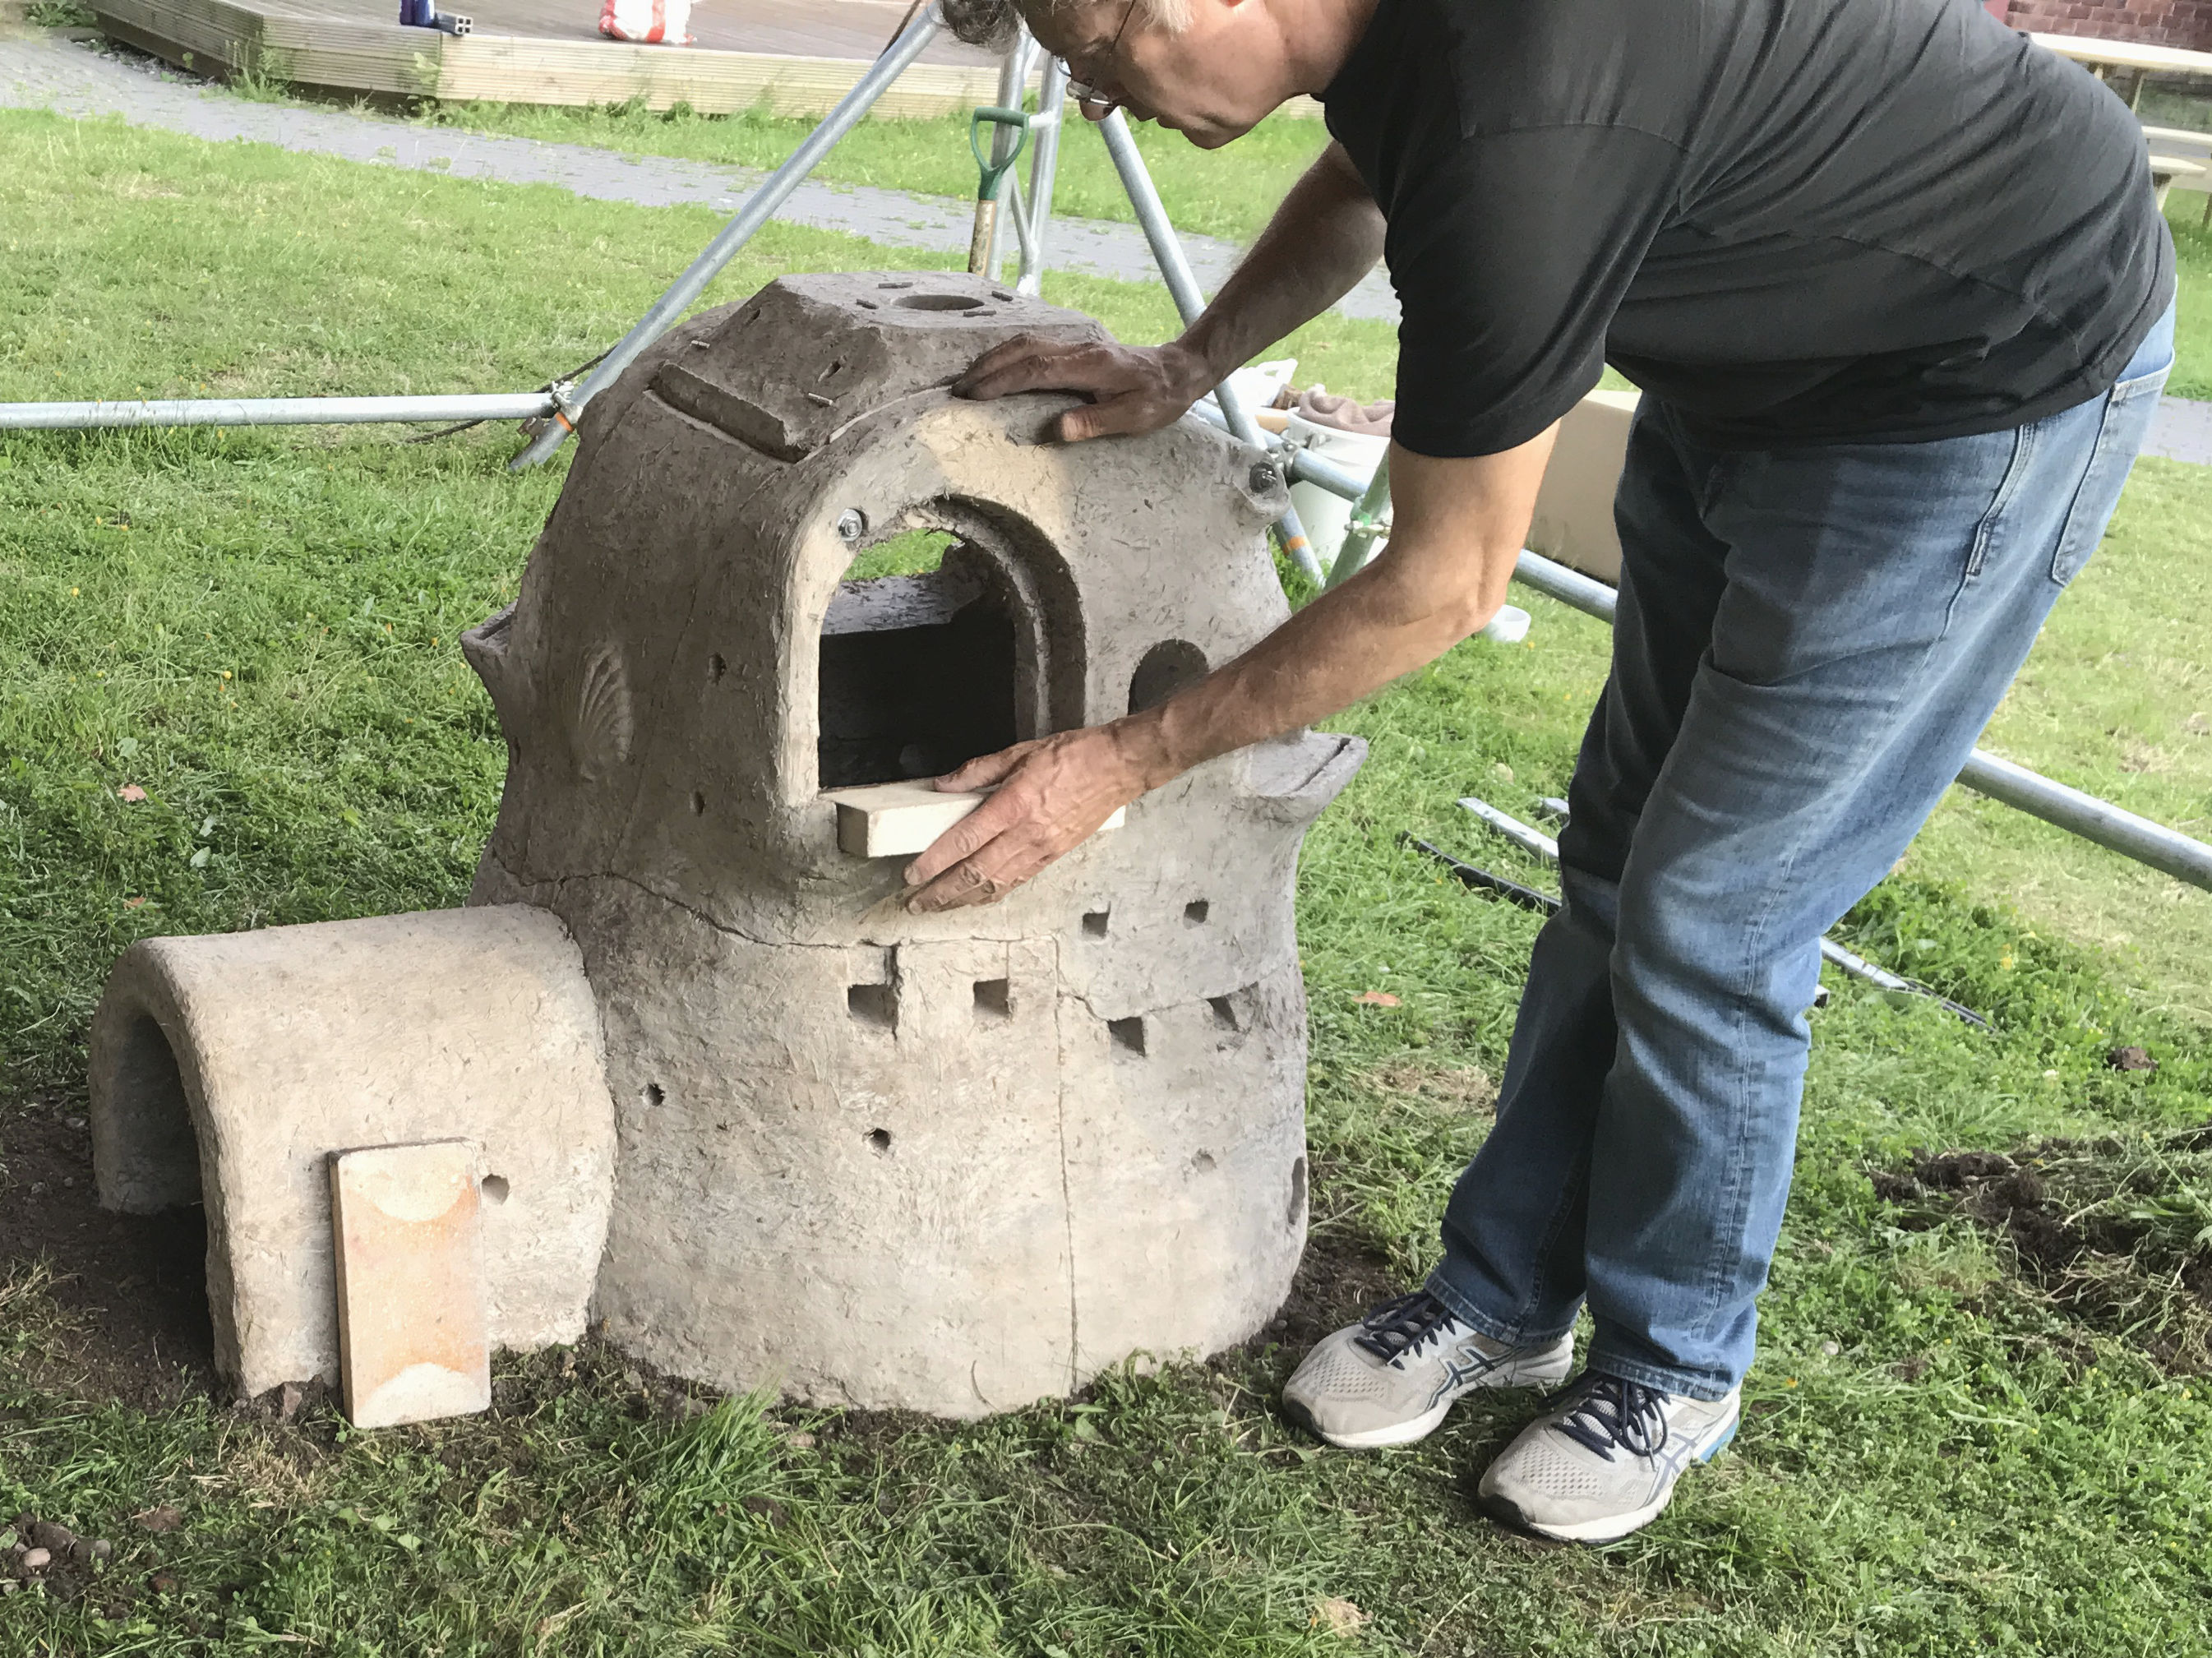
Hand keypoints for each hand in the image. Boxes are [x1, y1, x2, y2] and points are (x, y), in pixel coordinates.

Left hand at [902, 725, 1152, 910]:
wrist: (1118, 767)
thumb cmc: (1075, 755)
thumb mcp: (1019, 752)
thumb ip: (977, 770)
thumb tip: (944, 784)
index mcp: (1014, 805)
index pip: (964, 841)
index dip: (934, 862)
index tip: (913, 874)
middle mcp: (1026, 834)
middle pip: (974, 874)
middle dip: (941, 893)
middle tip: (915, 902)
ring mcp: (1041, 850)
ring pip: (994, 884)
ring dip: (962, 899)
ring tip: (937, 906)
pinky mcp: (1053, 856)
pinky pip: (1016, 882)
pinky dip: (991, 894)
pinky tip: (975, 898)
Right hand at [953, 335, 1214, 441]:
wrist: (1177, 371)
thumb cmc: (1158, 400)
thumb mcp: (1134, 419)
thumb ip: (1095, 423)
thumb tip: (1056, 429)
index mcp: (1090, 366)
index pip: (1036, 369)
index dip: (1002, 381)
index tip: (975, 396)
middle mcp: (1078, 349)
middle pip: (1022, 349)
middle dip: (987, 368)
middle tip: (958, 390)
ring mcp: (1075, 344)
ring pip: (1025, 342)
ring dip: (993, 358)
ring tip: (968, 380)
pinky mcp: (1074, 348)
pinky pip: (1033, 345)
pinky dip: (1007, 354)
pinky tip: (994, 367)